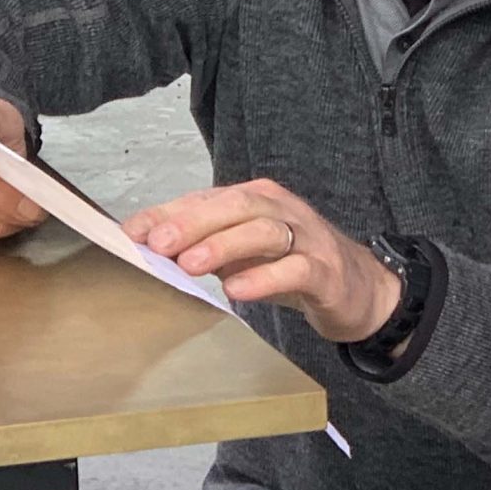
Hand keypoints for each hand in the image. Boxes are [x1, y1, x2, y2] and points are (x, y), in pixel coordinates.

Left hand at [124, 179, 399, 343]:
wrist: (359, 289)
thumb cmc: (291, 266)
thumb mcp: (243, 254)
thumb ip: (205, 248)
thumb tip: (152, 251)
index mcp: (256, 200)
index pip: (206, 200)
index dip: (168, 213)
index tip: (130, 232)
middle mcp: (281, 210)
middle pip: (236, 205)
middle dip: (193, 222)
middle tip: (158, 243)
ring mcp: (307, 238)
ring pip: (264, 231)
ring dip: (224, 246)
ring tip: (190, 265)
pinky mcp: (326, 271)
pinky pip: (295, 269)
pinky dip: (265, 278)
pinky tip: (239, 290)